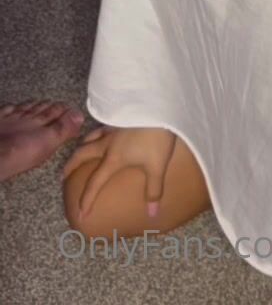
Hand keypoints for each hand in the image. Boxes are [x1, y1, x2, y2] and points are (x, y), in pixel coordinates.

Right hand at [61, 124, 175, 217]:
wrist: (159, 106)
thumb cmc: (156, 137)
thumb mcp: (157, 166)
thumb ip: (153, 190)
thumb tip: (152, 214)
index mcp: (113, 158)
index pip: (94, 183)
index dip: (87, 200)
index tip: (81, 213)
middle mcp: (107, 143)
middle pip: (81, 154)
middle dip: (71, 166)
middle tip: (63, 175)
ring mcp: (112, 127)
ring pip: (89, 137)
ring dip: (81, 146)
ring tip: (79, 152)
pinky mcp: (119, 116)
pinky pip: (100, 126)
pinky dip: (95, 133)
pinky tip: (103, 132)